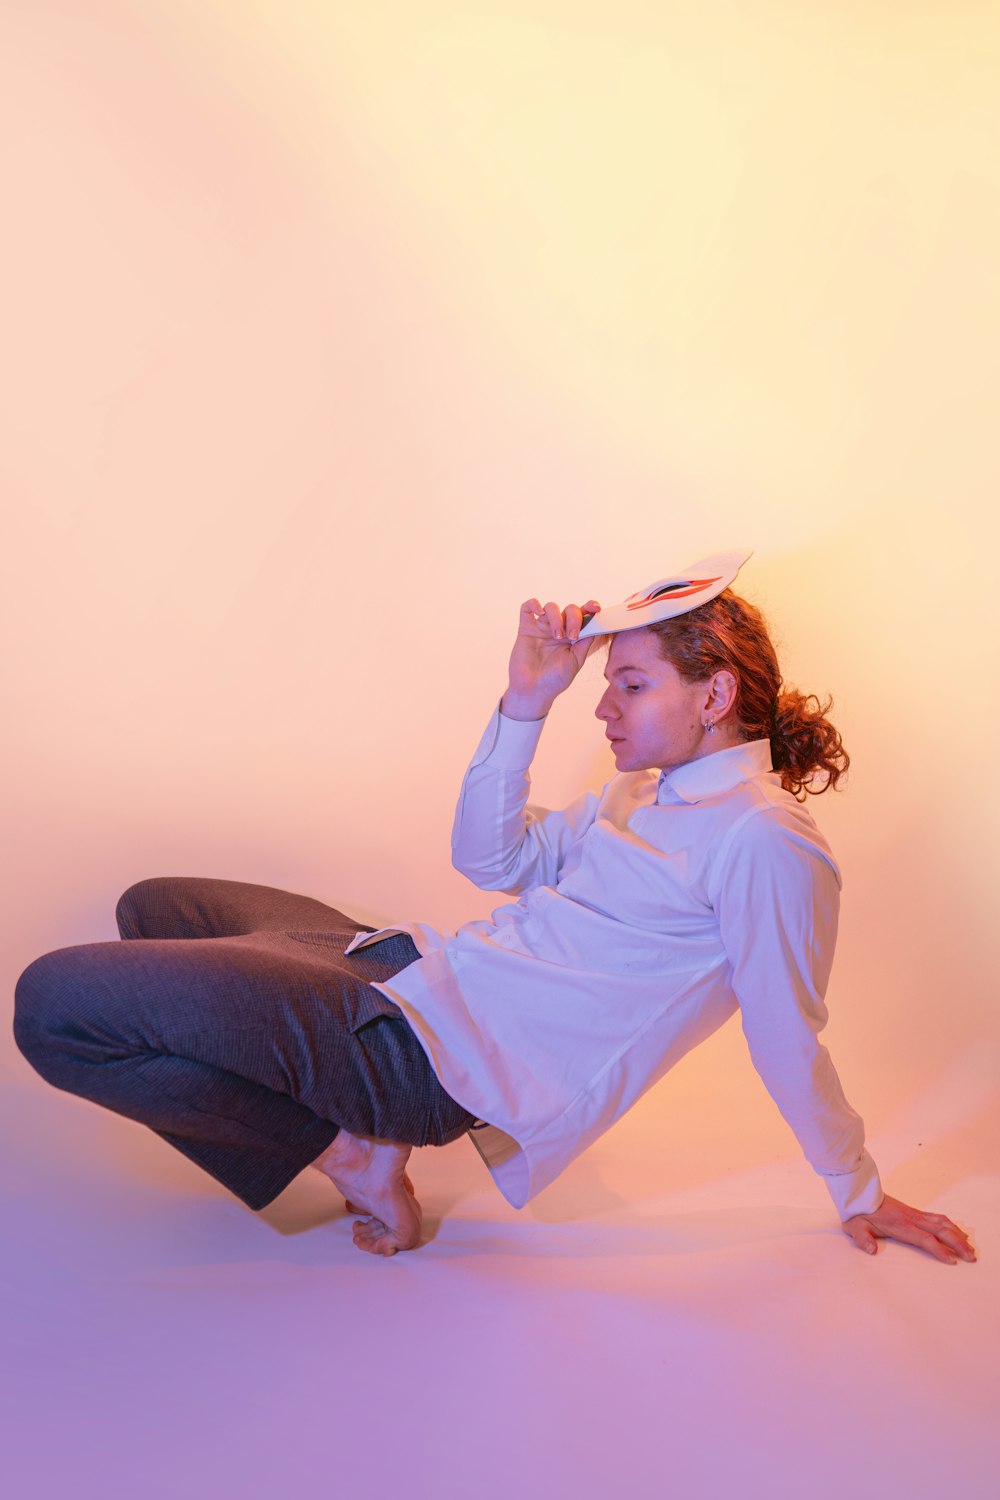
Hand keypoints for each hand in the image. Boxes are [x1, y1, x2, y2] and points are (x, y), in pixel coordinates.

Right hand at [501, 598, 601, 720]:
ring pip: (551, 607)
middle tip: (572, 636)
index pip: (583, 616)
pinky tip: (538, 612)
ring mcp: (541, 628)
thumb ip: (586, 641)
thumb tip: (596, 624)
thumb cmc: (555, 680)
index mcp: (572, 636)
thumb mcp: (577, 660)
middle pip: (569, 609)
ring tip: (556, 636)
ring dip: (557, 617)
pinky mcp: (526, 629)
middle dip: (574, 618)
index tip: (596, 609)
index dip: (590, 607)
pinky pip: (527, 607)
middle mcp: (558, 629)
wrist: (534, 690)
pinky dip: (533, 604)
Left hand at [842, 1193, 976, 1263]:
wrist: (859, 1193)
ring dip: (957, 1234)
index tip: (952, 1260)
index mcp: (901, 1225)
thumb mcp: (855, 1227)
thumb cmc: (858, 1212)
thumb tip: (871, 1250)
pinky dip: (950, 1225)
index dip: (939, 1250)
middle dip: (957, 1244)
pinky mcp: (914, 1212)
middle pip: (940, 1231)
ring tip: (969, 1247)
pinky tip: (957, 1231)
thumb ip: (863, 1239)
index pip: (925, 1239)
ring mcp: (914, 1214)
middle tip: (970, 1257)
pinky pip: (937, 1217)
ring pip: (942, 1223)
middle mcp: (912, 1219)